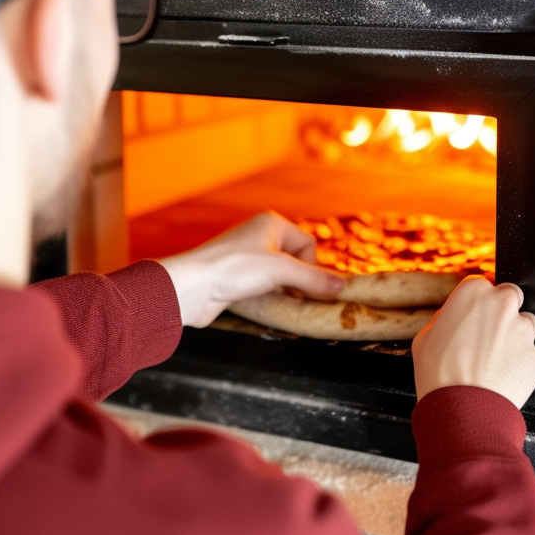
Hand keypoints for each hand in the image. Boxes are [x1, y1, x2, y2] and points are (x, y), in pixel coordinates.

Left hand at [158, 212, 345, 327]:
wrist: (191, 288)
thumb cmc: (232, 268)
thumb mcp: (281, 271)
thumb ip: (314, 279)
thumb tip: (342, 286)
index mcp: (271, 224)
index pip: (307, 245)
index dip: (313, 268)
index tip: (314, 289)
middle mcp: (260, 238)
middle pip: (296, 262)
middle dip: (301, 282)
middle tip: (305, 301)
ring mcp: (248, 260)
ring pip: (281, 278)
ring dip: (287, 293)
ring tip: (289, 307)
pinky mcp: (238, 280)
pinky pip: (266, 289)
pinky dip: (273, 300)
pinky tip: (273, 310)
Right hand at [411, 278, 534, 408]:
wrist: (461, 410)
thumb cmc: (439, 375)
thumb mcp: (425, 337)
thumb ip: (445, 317)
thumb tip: (454, 318)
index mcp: (473, 292)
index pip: (481, 284)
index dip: (477, 304)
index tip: (474, 317)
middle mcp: (502, 304)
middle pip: (511, 297)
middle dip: (502, 313)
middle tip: (486, 337)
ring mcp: (523, 330)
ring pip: (526, 325)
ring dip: (514, 338)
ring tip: (494, 361)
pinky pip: (532, 355)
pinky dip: (521, 364)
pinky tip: (502, 376)